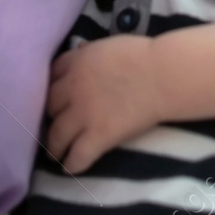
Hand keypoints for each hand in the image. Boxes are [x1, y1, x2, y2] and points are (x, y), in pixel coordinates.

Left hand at [46, 35, 163, 172]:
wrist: (164, 75)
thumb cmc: (144, 55)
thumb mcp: (108, 44)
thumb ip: (90, 51)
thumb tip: (80, 49)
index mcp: (77, 62)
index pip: (51, 76)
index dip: (50, 88)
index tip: (54, 97)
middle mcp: (73, 88)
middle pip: (50, 106)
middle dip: (51, 116)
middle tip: (54, 125)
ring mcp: (84, 114)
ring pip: (56, 135)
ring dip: (54, 146)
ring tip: (55, 154)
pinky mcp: (99, 135)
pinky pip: (77, 155)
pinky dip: (71, 164)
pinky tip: (69, 169)